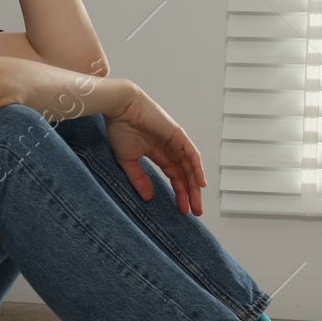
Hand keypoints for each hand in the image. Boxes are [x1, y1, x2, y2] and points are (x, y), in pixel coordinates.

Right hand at [101, 83, 206, 215]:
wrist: (121, 108)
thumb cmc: (121, 129)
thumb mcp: (128, 160)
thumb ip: (139, 178)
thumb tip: (148, 197)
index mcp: (159, 154)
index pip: (175, 177)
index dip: (180, 193)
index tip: (182, 210)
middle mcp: (170, 149)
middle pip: (185, 175)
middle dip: (190, 194)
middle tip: (195, 212)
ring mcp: (176, 142)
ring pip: (190, 168)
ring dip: (195, 186)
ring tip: (197, 204)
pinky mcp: (178, 135)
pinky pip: (192, 155)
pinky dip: (197, 169)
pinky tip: (200, 183)